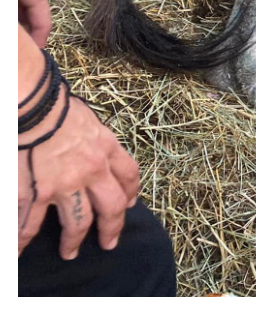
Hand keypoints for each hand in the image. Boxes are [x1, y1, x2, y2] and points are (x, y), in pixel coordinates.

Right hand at [18, 30, 141, 259]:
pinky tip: (22, 251)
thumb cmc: (56, 105)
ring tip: (70, 253)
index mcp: (106, 149)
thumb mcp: (88, 119)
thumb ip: (92, 138)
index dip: (131, 193)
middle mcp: (92, 171)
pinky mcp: (36, 194)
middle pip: (111, 207)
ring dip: (74, 241)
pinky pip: (31, 224)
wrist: (34, 106)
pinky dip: (24, 240)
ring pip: (78, 222)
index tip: (130, 204)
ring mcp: (65, 185)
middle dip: (112, 228)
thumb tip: (88, 141)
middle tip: (109, 242)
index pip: (128, 175)